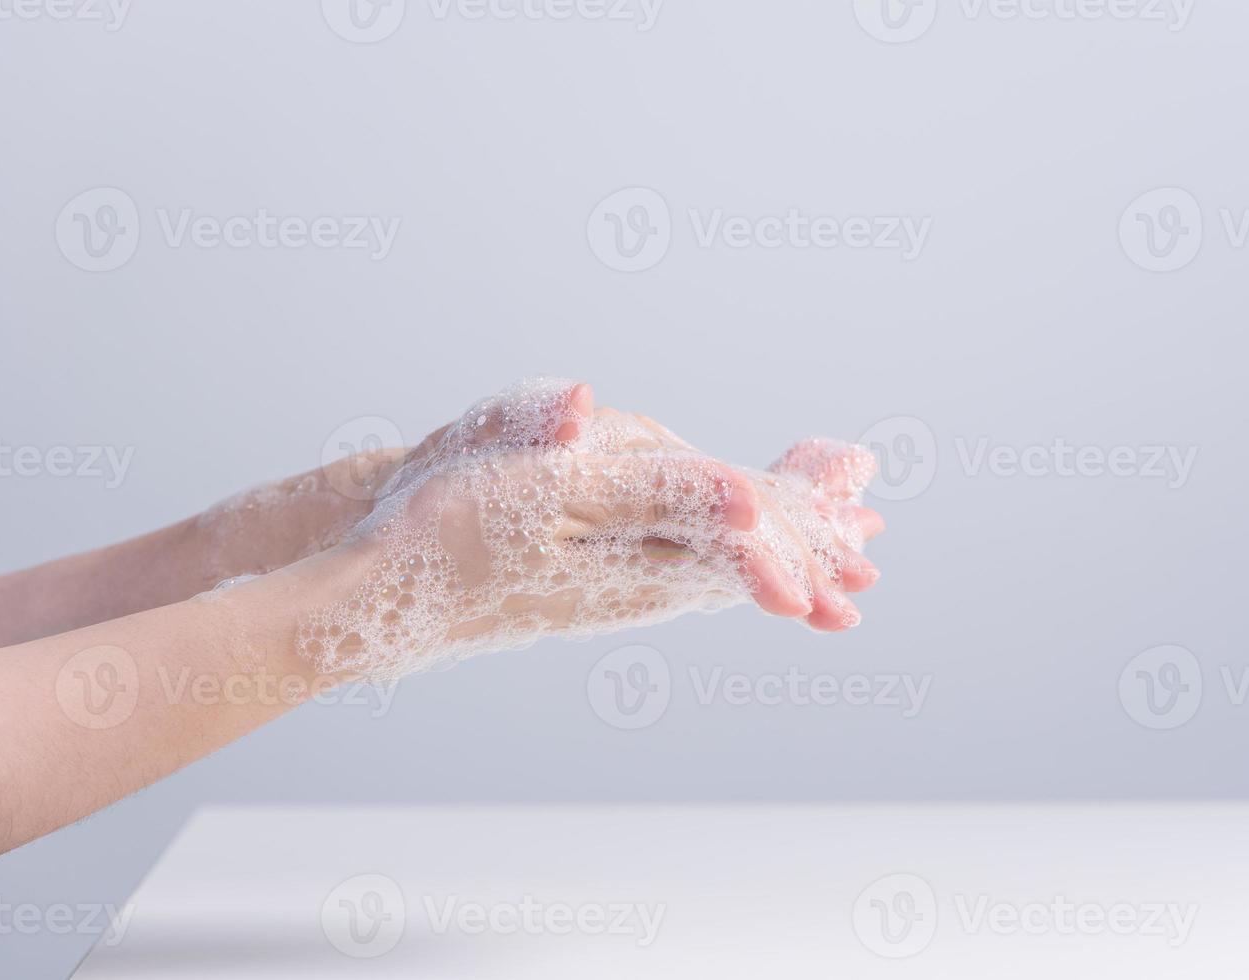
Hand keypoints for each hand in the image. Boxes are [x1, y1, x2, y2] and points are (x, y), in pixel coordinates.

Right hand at [294, 379, 885, 679]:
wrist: (374, 591)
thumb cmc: (455, 531)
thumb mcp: (556, 493)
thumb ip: (660, 491)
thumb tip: (753, 507)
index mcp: (653, 564)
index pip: (760, 534)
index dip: (813, 517)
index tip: (870, 511)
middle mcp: (650, 587)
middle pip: (754, 560)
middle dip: (814, 546)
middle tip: (874, 545)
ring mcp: (620, 591)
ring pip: (722, 568)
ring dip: (777, 555)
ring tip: (827, 564)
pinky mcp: (590, 585)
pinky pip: (682, 568)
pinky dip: (725, 553)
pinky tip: (725, 550)